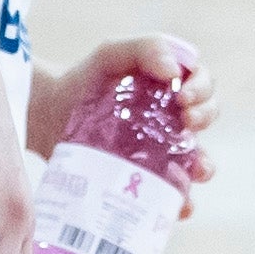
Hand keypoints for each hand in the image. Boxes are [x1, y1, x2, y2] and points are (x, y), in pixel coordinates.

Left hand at [40, 36, 212, 206]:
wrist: (48, 114)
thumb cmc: (85, 80)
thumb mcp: (112, 54)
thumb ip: (145, 49)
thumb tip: (174, 71)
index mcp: (169, 87)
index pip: (203, 85)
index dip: (203, 90)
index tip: (184, 97)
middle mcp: (171, 120)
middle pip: (206, 117)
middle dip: (205, 118)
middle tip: (187, 121)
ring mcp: (160, 151)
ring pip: (197, 160)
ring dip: (203, 165)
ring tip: (196, 169)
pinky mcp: (144, 179)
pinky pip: (171, 195)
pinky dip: (181, 203)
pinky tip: (180, 205)